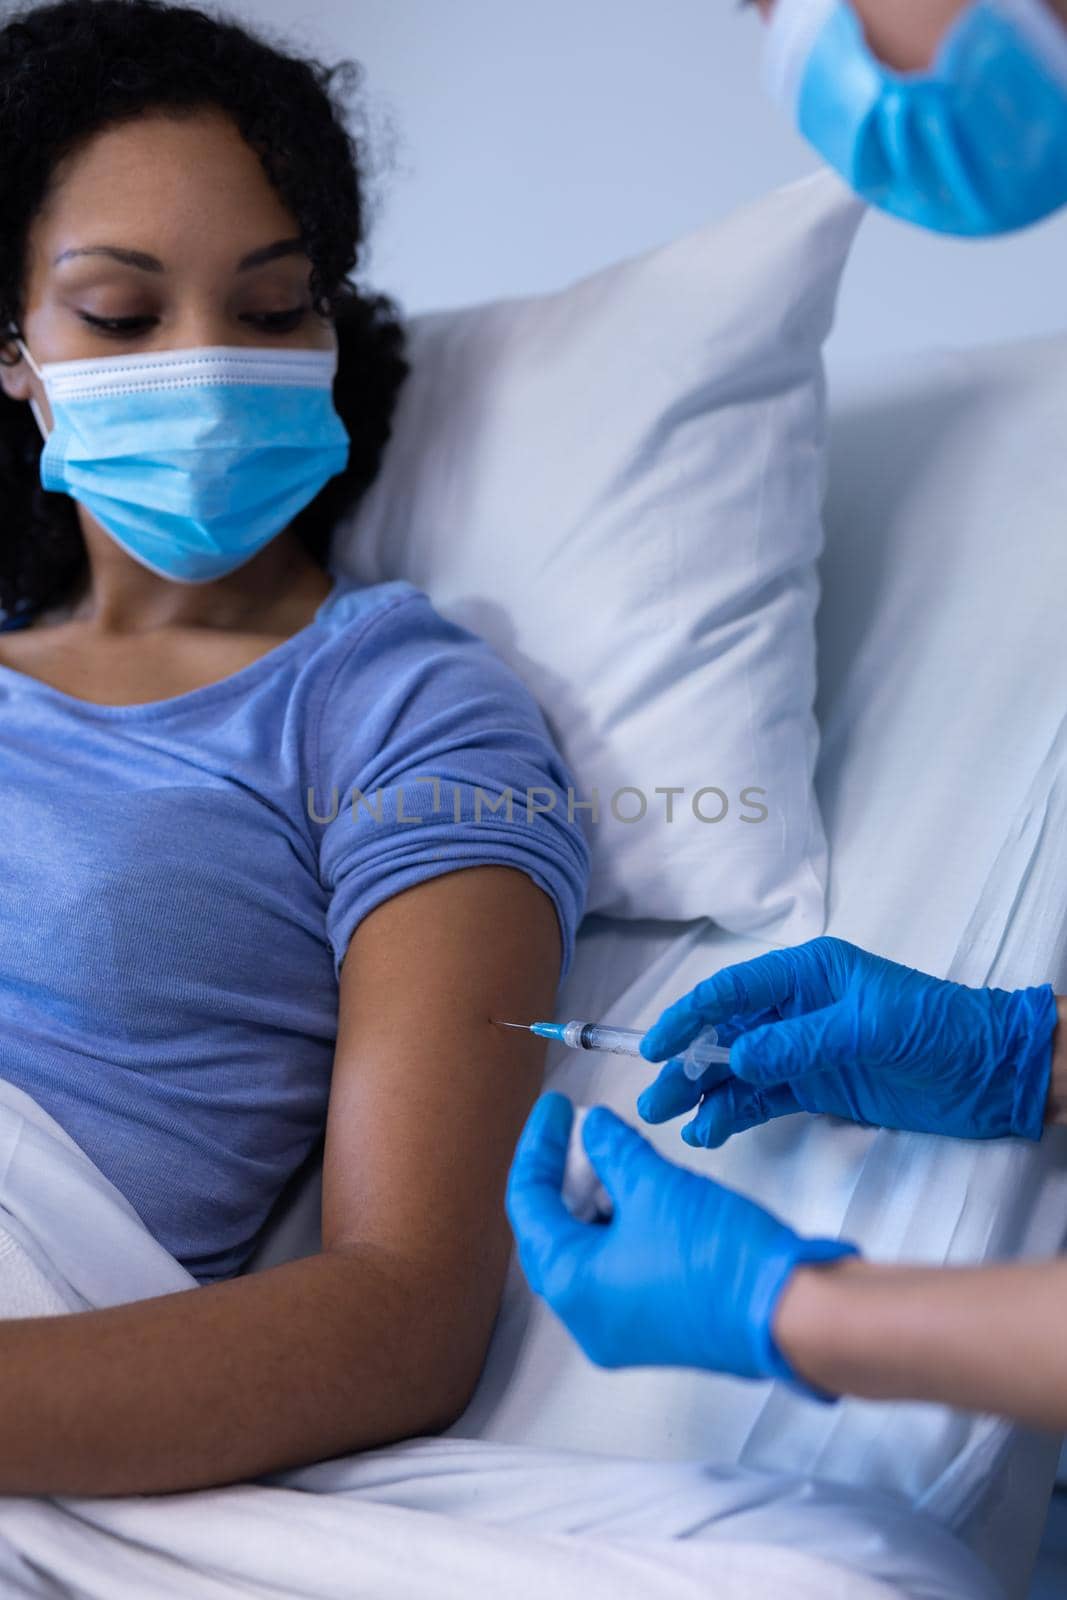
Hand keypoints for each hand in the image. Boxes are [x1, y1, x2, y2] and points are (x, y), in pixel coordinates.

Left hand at [506, 1092, 855, 1391]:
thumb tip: (591, 1128)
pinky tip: (640, 1189)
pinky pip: (617, 1267)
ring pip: (587, 1249)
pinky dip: (619, 1225)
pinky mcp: (657, 1327)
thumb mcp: (654, 1184)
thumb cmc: (719, 1257)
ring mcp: (622, 1328)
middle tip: (577, 1128)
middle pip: (551, 1231)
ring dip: (594, 1198)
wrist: (791, 1313)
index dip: (538, 1146)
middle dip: (563, 1174)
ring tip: (613, 1151)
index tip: (553, 1108)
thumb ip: (613, 1149)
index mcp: (570, 1286)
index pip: (528, 1204)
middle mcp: (586, 1319)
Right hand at [637, 937, 1057, 1147]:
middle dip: (687, 1063)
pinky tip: (711, 1131)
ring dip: (705, 1094)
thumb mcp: (869, 1029)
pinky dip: (734, 1114)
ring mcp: (805, 1051)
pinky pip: (763, 1098)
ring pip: (739, 1071)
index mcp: (808, 974)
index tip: (656, 1046)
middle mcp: (798, 1009)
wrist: (991, 1074)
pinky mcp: (818, 1088)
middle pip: (727, 1034)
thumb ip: (799, 1043)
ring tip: (673, 1121)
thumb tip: (735, 1059)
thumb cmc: (939, 1029)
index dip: (691, 1017)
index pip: (734, 991)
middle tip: (655, 1097)